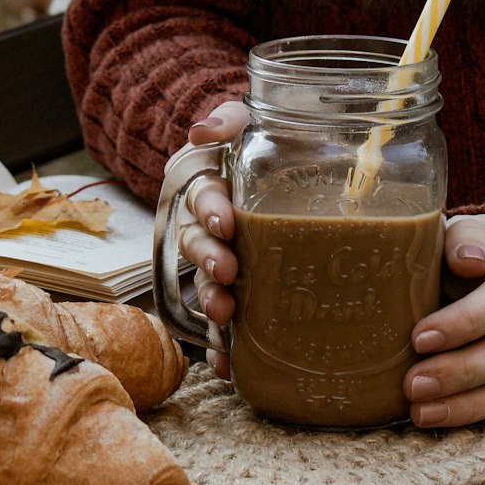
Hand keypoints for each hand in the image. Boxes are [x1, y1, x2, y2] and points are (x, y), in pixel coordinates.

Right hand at [174, 102, 247, 377]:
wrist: (288, 168)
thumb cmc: (265, 146)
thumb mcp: (248, 122)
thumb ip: (229, 119)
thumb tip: (205, 131)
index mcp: (206, 186)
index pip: (200, 197)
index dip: (209, 210)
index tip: (225, 222)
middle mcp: (205, 225)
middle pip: (197, 243)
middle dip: (209, 259)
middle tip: (227, 271)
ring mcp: (217, 259)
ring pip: (204, 280)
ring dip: (212, 298)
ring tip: (225, 313)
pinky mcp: (235, 288)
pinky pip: (219, 320)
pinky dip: (220, 346)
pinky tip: (228, 366)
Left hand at [405, 214, 484, 426]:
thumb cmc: (476, 246)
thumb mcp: (470, 228)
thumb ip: (466, 237)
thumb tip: (469, 260)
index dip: (464, 323)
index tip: (419, 339)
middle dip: (463, 372)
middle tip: (413, 385)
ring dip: (468, 403)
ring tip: (420, 411)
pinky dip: (477, 412)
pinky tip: (439, 416)